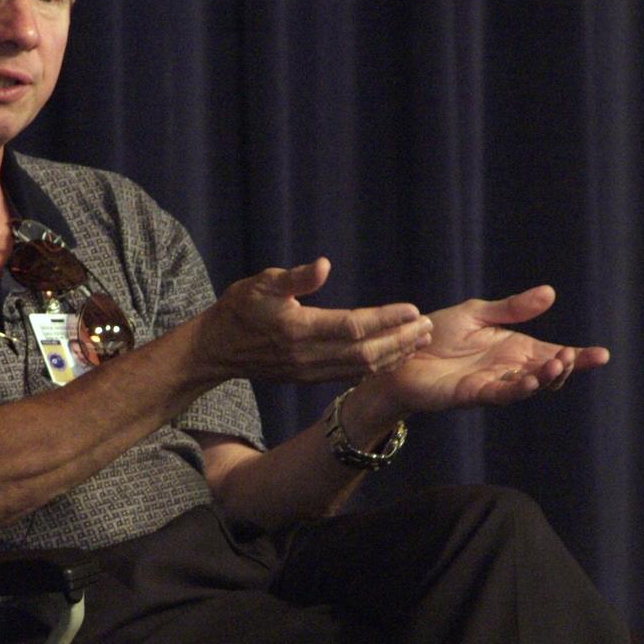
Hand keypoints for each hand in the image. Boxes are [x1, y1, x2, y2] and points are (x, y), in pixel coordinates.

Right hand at [196, 258, 432, 383]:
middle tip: (427, 327)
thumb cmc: (239, 308)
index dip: (385, 319)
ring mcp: (309, 371)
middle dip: (400, 341)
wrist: (216, 349)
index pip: (353, 326)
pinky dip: (376, 365)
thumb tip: (324, 265)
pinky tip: (393, 355)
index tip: (412, 310)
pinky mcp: (309, 378)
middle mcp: (307, 356)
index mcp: (297, 329)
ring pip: (361, 368)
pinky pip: (350, 374)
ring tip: (419, 341)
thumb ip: (295, 277)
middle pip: (365, 352)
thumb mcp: (261, 282)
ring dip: (394, 355)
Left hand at [370, 285, 608, 414]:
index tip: (602, 355)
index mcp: (514, 347)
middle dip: (565, 367)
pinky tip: (530, 381)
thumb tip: (550, 292)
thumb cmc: (436, 334)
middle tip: (571, 356)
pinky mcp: (472, 394)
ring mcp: (493, 382)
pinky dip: (518, 389)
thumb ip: (512, 308)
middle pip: (548, 373)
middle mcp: (508, 368)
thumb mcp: (477, 313)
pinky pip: (500, 394)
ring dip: (545, 378)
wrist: (401, 351)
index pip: (553, 353)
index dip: (578, 356)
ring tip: (557, 366)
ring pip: (528, 385)